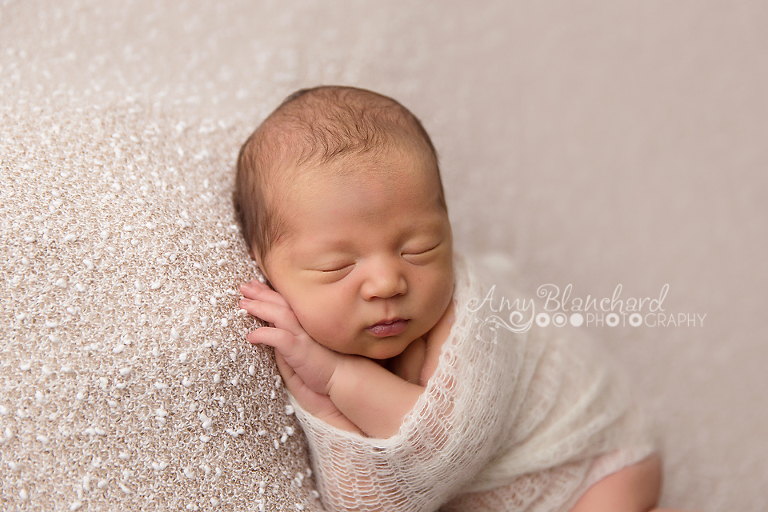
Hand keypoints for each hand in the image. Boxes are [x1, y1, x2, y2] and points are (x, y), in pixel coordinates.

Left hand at [239, 279, 361, 432]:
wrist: (346, 376)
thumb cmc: (328, 363)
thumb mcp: (309, 344)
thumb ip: (293, 336)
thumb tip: (274, 329)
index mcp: (308, 321)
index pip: (286, 301)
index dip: (270, 292)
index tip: (256, 285)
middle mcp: (305, 323)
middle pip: (280, 302)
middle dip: (260, 292)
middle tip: (243, 286)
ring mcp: (303, 335)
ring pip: (277, 314)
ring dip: (258, 307)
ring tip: (242, 305)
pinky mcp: (300, 349)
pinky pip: (278, 338)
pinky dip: (263, 335)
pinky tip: (251, 337)